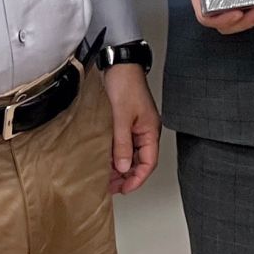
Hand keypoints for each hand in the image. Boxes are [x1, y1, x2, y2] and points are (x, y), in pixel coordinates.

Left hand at [102, 63, 159, 194]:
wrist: (117, 64)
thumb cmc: (125, 84)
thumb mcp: (121, 116)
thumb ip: (122, 143)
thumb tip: (123, 167)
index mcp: (150, 130)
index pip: (149, 162)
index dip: (137, 178)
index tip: (124, 189)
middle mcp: (144, 130)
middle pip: (139, 161)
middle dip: (126, 175)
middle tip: (110, 186)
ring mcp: (134, 126)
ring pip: (129, 154)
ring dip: (119, 166)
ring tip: (105, 176)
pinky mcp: (124, 121)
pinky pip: (122, 144)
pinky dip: (114, 154)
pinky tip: (103, 159)